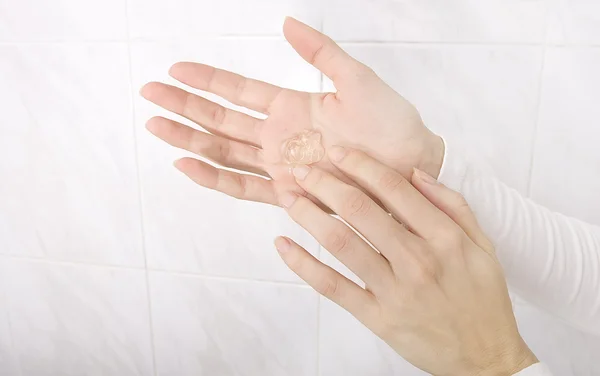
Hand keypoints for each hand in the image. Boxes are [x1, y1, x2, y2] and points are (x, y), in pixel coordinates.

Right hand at [140, 17, 443, 205]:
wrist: (411, 166)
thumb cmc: (392, 124)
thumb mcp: (356, 80)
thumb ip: (321, 53)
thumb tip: (286, 22)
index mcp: (291, 106)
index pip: (238, 90)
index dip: (207, 78)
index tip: (174, 68)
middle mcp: (278, 136)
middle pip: (220, 119)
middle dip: (184, 106)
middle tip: (148, 94)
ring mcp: (280, 165)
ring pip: (224, 151)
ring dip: (189, 139)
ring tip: (156, 125)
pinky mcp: (288, 192)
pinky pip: (244, 186)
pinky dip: (215, 178)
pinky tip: (187, 165)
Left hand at [274, 147, 536, 375]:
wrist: (485, 357)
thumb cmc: (482, 299)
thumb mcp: (483, 246)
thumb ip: (453, 205)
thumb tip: (416, 173)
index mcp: (444, 237)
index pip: (394, 189)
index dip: (361, 165)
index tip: (338, 152)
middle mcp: (417, 260)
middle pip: (360, 210)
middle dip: (324, 183)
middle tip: (301, 169)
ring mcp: (394, 290)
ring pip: (341, 243)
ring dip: (309, 215)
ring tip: (288, 197)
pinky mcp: (377, 317)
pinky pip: (333, 286)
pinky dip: (303, 264)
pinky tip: (283, 245)